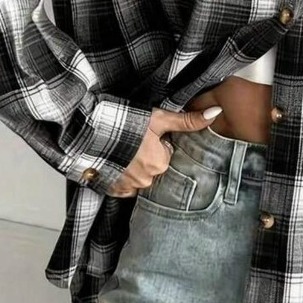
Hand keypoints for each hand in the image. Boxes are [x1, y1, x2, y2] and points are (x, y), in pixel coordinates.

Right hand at [106, 105, 222, 197]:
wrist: (88, 131)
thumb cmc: (125, 123)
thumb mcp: (159, 118)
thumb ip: (188, 120)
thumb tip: (215, 114)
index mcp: (159, 164)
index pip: (166, 156)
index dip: (159, 144)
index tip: (147, 137)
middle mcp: (145, 179)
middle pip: (154, 168)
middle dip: (147, 157)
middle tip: (134, 141)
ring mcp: (127, 186)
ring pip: (139, 178)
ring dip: (133, 167)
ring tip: (123, 151)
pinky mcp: (112, 189)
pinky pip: (123, 187)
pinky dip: (121, 176)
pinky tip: (115, 163)